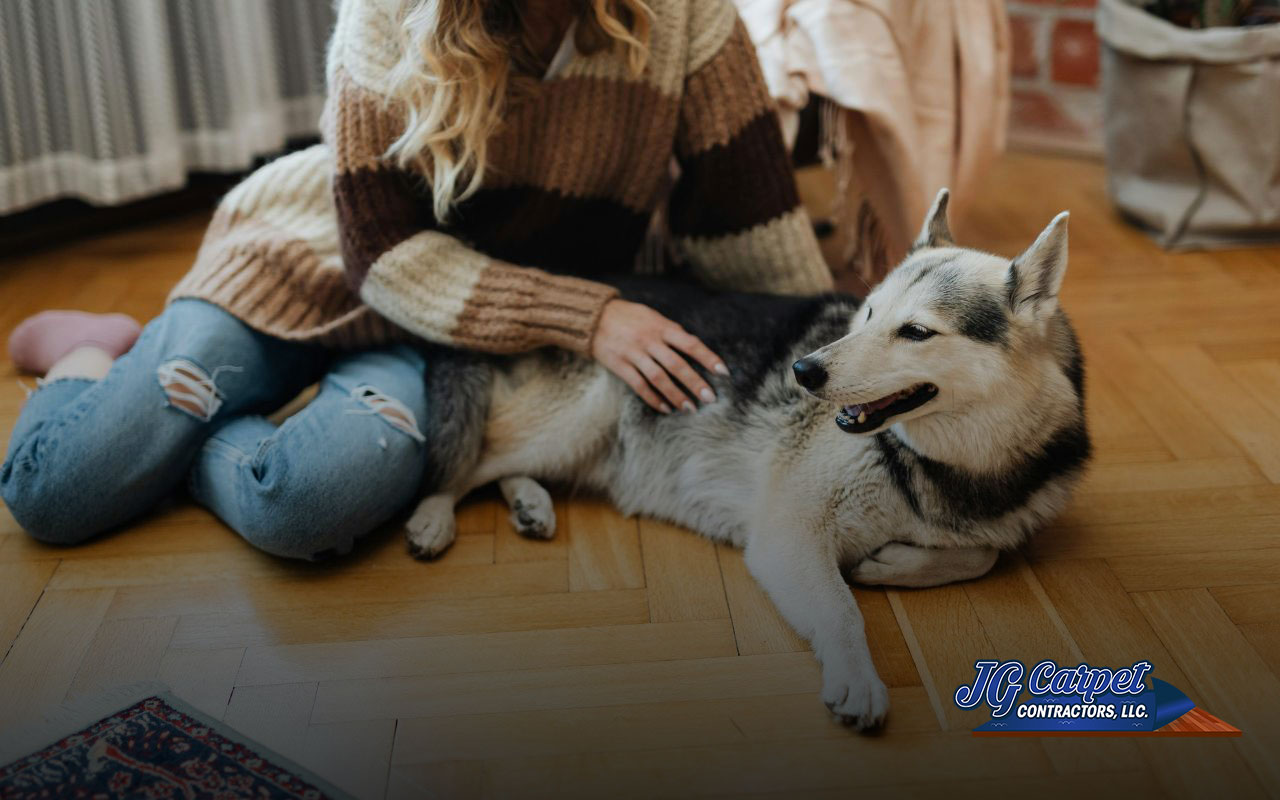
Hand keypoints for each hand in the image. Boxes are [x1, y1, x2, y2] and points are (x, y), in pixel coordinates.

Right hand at [591, 299, 727, 412]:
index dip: (708, 358)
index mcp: (661, 327)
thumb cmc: (630, 316)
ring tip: (690, 409)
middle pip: (676, 365)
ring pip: (659, 379)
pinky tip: (666, 408)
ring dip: (676, 395)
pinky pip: (639, 386)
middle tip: (710, 399)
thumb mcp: (653, 316)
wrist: (594, 317)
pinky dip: (653, 399)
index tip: (723, 372)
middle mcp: (649, 341)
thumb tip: (693, 348)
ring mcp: (634, 354)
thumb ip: (671, 331)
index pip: (690, 344)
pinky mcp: (620, 366)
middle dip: (695, 383)